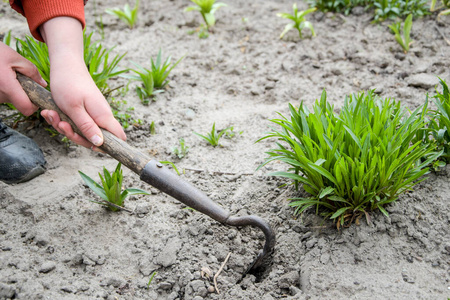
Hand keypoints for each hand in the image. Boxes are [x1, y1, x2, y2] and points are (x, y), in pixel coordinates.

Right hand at [0, 43, 47, 114]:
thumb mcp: (15, 57)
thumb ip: (31, 71)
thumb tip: (42, 84)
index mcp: (7, 87)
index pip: (27, 109)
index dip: (35, 105)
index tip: (37, 95)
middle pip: (19, 103)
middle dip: (25, 93)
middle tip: (21, 78)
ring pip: (11, 99)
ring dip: (15, 90)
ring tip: (8, 75)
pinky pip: (3, 95)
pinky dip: (6, 88)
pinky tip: (2, 77)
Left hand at [39, 17, 125, 148]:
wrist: (65, 64)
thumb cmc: (69, 84)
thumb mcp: (74, 109)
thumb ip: (87, 127)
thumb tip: (99, 144)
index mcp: (103, 116)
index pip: (117, 138)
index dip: (108, 147)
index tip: (90, 147)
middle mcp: (101, 116)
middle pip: (94, 138)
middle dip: (74, 136)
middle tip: (61, 124)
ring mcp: (93, 114)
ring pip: (81, 131)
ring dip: (64, 127)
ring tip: (52, 114)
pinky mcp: (85, 111)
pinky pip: (75, 123)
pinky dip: (62, 120)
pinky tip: (50, 112)